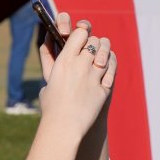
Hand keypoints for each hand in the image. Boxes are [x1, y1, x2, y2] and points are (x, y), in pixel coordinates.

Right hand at [37, 13, 116, 136]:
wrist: (64, 126)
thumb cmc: (51, 106)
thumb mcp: (48, 82)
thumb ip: (53, 68)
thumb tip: (54, 60)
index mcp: (64, 61)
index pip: (79, 34)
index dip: (82, 33)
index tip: (81, 37)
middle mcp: (80, 65)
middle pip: (95, 41)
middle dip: (95, 43)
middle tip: (93, 48)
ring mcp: (94, 76)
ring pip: (106, 54)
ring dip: (105, 53)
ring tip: (101, 58)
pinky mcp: (104, 88)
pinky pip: (112, 71)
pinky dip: (111, 68)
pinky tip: (107, 70)